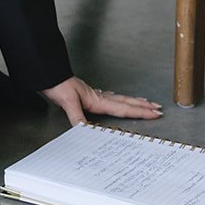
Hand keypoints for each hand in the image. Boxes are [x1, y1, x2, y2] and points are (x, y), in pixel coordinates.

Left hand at [40, 76, 162, 127]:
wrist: (47, 73)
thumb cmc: (57, 84)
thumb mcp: (67, 101)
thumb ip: (78, 117)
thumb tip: (87, 132)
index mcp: (98, 100)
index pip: (123, 108)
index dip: (140, 111)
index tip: (155, 113)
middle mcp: (98, 97)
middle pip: (126, 102)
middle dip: (142, 106)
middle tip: (157, 108)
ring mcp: (93, 95)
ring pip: (119, 99)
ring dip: (132, 101)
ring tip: (144, 102)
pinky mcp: (86, 94)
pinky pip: (108, 98)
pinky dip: (116, 99)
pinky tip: (114, 99)